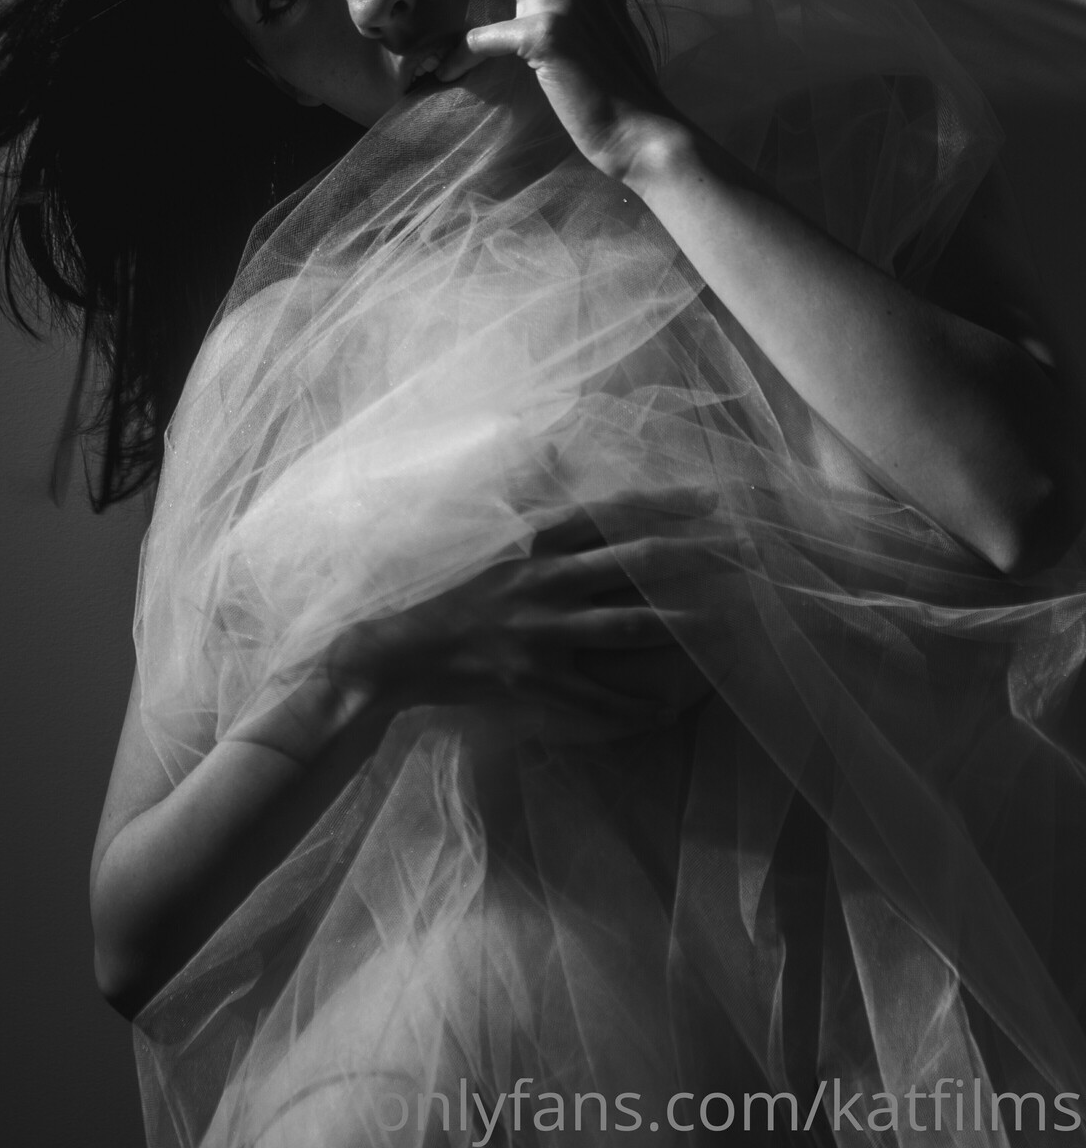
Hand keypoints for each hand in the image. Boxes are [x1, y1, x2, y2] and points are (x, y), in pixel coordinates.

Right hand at [323, 498, 720, 736]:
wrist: (401, 651)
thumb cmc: (444, 588)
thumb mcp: (483, 530)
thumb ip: (521, 486)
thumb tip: (547, 443)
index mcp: (534, 543)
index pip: (612, 514)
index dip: (665, 503)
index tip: (711, 498)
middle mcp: (545, 584)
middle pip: (636, 564)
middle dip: (697, 555)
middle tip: (746, 551)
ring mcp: (544, 634)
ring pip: (631, 627)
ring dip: (684, 625)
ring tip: (729, 624)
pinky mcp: (538, 680)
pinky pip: (601, 694)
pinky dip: (638, 702)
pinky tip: (674, 705)